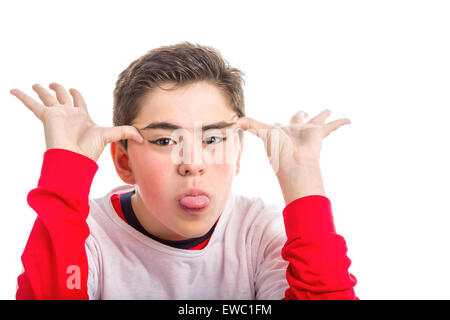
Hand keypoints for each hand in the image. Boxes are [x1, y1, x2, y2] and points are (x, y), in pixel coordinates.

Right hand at [10, 83, 143, 161]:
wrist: (73, 157)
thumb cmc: (90, 149)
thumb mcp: (110, 135)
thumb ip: (126, 132)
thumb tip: (143, 137)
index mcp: (82, 116)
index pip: (78, 101)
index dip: (76, 95)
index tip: (73, 90)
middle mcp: (68, 114)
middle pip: (62, 96)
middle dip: (58, 89)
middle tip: (52, 83)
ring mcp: (56, 114)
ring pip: (47, 98)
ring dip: (42, 90)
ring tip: (37, 84)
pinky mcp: (46, 116)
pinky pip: (31, 104)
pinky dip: (22, 96)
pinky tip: (13, 90)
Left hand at [236, 109, 350, 202]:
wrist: (295, 162)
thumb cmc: (278, 151)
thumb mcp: (263, 134)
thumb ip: (250, 126)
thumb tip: (233, 121)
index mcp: (283, 131)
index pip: (280, 124)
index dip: (278, 124)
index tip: (278, 123)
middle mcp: (296, 131)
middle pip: (299, 119)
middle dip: (301, 115)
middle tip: (304, 111)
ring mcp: (309, 132)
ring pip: (319, 120)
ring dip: (324, 115)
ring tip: (329, 110)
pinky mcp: (320, 133)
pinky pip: (333, 126)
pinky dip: (341, 122)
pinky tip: (350, 120)